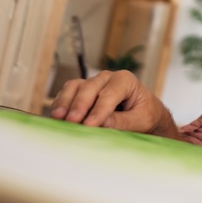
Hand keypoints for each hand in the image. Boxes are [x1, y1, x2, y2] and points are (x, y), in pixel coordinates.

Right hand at [49, 70, 179, 137]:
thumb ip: (123, 121)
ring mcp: (93, 83)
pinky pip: (68, 93)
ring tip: (58, 118)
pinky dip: (61, 104)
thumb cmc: (145, 115)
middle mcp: (107, 77)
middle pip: (89, 88)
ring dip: (65, 102)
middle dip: (79, 105)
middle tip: (72, 122)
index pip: (109, 94)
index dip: (98, 110)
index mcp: (125, 80)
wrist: (143, 113)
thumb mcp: (141, 120)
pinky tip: (56, 117)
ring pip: (75, 87)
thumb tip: (102, 124)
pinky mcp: (82, 91)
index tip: (89, 125)